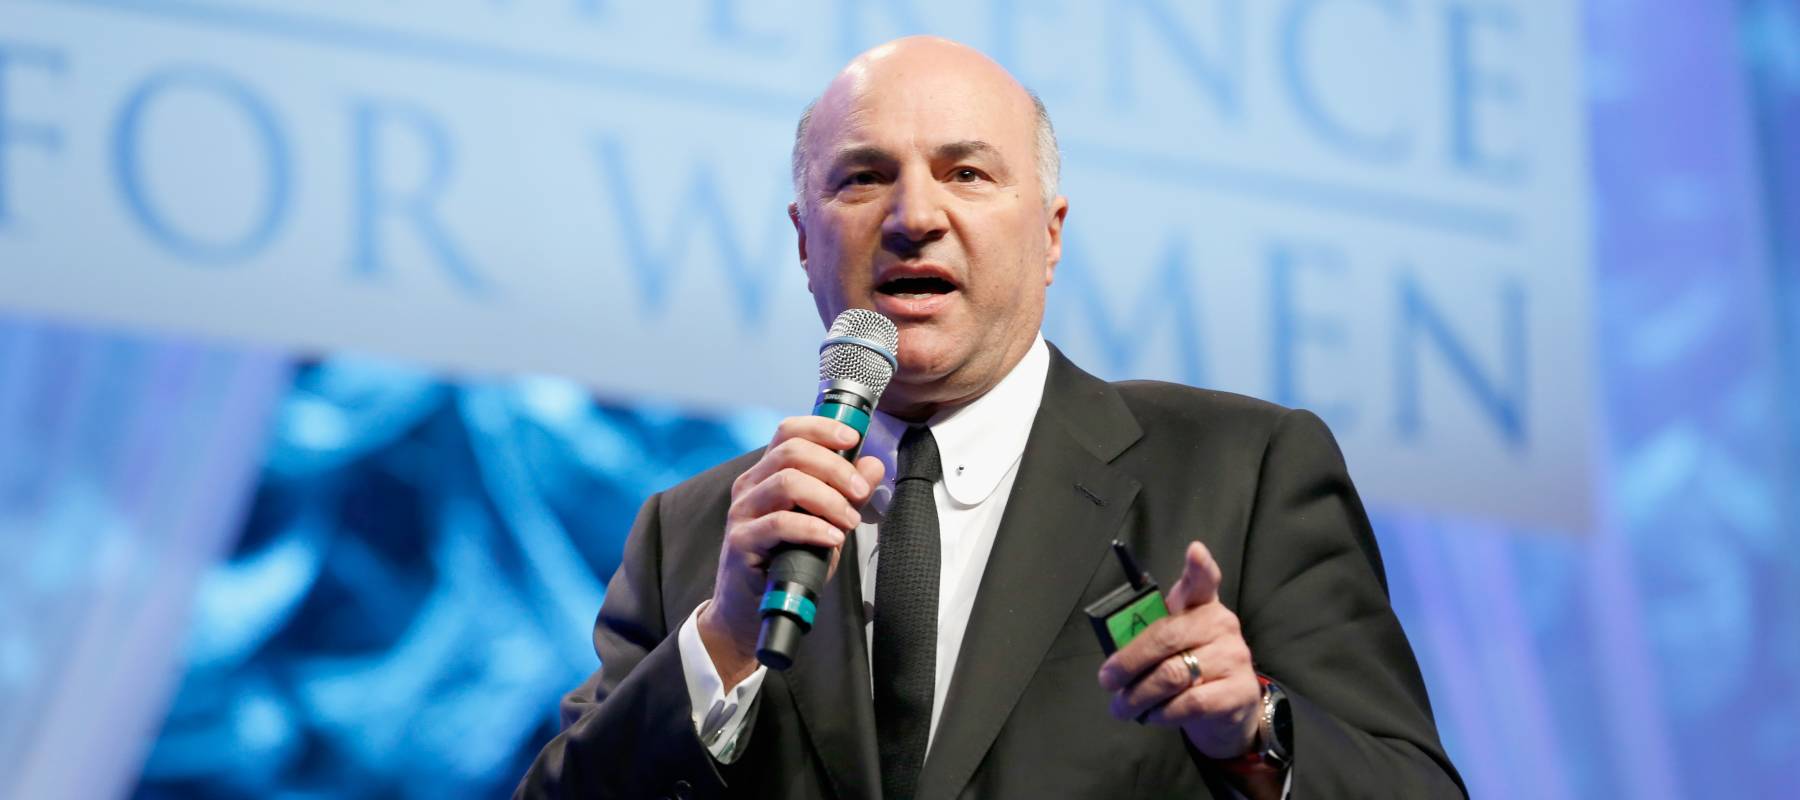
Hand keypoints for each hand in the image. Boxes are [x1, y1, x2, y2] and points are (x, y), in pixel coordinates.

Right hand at [697, 416, 884, 688]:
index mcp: (766, 474)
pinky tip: (832, 537)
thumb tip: (874, 465)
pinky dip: (812, 527)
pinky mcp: (741, 543)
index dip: (822, 428)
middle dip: (836, 467)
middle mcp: (750, 487)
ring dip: (828, 498)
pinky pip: (779, 524)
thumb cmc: (786, 564)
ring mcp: (742, 514)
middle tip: (861, 491)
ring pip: (787, 482)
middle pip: (792, 452)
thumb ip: (847, 494)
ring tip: (849, 520)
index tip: (854, 438)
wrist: (748, 611)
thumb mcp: (825, 523)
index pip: (789, 431)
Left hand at [1097, 541, 1261, 759]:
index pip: (1203, 580)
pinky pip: (1189, 702)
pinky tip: (1153, 715)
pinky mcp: (1238, 691)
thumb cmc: (1190, 668)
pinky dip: (1163, 712)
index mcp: (1202, 606)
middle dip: (1128, 662)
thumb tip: (1113, 657)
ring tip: (1122, 707)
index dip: (1199, 566)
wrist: (1229, 710)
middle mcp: (1222, 624)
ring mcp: (1234, 657)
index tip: (1195, 551)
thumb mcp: (1172, 646)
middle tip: (1107, 681)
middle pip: (1166, 636)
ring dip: (1139, 695)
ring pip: (1173, 674)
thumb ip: (1149, 638)